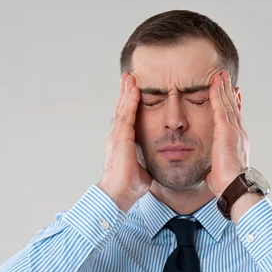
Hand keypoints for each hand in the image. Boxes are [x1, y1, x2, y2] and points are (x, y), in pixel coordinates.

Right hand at [97, 73, 152, 212]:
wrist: (118, 195)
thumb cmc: (128, 187)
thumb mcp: (143, 172)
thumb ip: (147, 165)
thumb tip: (155, 166)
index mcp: (122, 144)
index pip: (126, 120)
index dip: (129, 105)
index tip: (132, 93)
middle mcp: (116, 137)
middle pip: (122, 110)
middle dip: (125, 93)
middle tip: (128, 77)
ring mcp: (117, 137)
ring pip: (122, 109)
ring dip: (127, 92)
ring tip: (130, 77)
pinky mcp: (120, 139)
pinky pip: (126, 115)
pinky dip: (130, 101)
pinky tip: (134, 89)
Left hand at [204, 70, 249, 197]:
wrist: (234, 186)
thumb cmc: (226, 184)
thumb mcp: (218, 172)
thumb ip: (214, 167)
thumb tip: (208, 172)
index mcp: (238, 143)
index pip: (235, 120)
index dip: (234, 107)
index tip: (234, 96)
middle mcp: (239, 133)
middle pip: (233, 107)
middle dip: (229, 92)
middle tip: (226, 79)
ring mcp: (234, 131)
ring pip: (228, 104)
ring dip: (223, 88)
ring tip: (220, 75)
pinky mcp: (226, 131)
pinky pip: (220, 107)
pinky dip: (217, 94)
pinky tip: (214, 83)